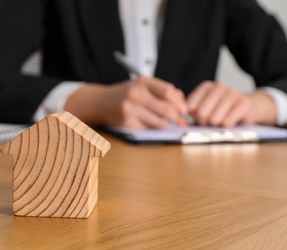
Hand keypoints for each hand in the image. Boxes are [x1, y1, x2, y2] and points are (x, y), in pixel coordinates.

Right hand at [64, 76, 187, 128]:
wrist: (102, 102)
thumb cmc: (127, 94)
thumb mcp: (143, 85)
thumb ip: (164, 92)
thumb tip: (184, 108)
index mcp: (142, 82)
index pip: (168, 91)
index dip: (179, 102)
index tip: (183, 109)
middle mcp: (135, 94)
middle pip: (166, 109)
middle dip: (175, 116)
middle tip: (177, 118)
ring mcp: (130, 110)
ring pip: (160, 122)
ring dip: (165, 123)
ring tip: (160, 119)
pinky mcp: (127, 124)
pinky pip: (149, 129)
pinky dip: (153, 127)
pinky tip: (148, 122)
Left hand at [187, 81, 276, 126]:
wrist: (247, 109)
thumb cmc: (221, 111)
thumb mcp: (204, 109)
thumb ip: (191, 113)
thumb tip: (179, 120)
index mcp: (206, 87)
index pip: (190, 106)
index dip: (193, 117)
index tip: (199, 119)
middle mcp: (219, 87)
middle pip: (201, 113)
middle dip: (204, 123)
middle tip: (210, 123)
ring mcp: (232, 93)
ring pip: (214, 118)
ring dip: (216, 126)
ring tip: (220, 122)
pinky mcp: (244, 103)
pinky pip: (227, 121)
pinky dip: (226, 127)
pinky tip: (229, 123)